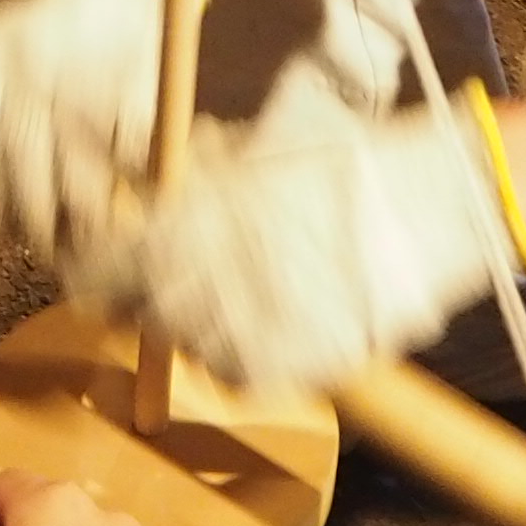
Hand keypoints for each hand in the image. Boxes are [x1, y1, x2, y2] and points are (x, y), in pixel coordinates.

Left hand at [62, 98, 521, 398]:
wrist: (428, 211)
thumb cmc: (343, 166)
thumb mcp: (252, 151)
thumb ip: (193, 175)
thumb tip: (142, 182)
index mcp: (178, 224)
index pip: (98, 264)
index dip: (97, 260)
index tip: (104, 255)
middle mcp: (193, 284)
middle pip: (136, 308)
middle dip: (147, 288)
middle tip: (183, 269)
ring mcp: (231, 335)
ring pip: (184, 341)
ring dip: (198, 318)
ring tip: (244, 287)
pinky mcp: (272, 373)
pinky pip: (233, 371)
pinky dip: (243, 350)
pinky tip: (275, 316)